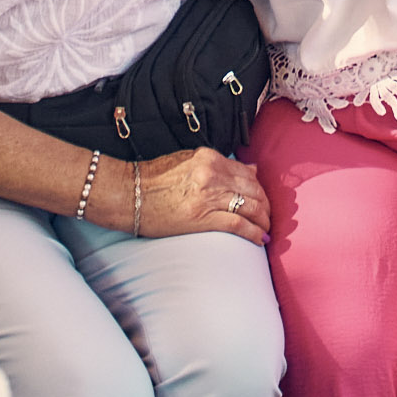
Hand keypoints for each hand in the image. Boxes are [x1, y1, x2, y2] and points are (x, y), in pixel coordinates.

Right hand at [135, 147, 269, 243]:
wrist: (127, 194)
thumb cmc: (153, 179)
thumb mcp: (189, 162)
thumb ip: (221, 165)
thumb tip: (252, 168)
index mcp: (209, 158)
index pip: (247, 172)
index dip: (260, 188)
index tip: (264, 198)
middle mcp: (212, 174)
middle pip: (254, 189)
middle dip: (266, 205)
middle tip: (269, 216)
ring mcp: (208, 196)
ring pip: (251, 207)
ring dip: (264, 220)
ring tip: (266, 228)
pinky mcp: (202, 218)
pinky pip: (239, 224)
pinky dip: (254, 232)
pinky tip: (261, 238)